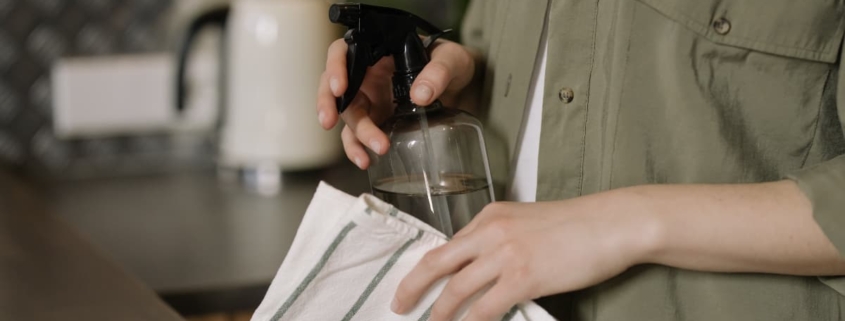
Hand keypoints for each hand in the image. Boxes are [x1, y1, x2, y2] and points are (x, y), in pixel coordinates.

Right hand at [316, 39, 476, 168]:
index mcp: (378, 52)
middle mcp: (368, 75)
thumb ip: (438, 72)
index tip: (340, 86)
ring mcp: (371, 100)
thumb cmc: (453, 63)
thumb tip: (419, 95)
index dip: (335, 67)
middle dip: (329, 104)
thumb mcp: (452, 60)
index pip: (344, 52)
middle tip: (328, 122)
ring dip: (355, 135)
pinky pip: (358, 136)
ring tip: (372, 152)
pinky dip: (358, 149)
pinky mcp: (377, 121)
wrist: (463, 85)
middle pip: (336, 87)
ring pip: (348, 116)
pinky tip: (367, 161)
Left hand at [391, 192, 659, 320]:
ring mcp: (506, 254)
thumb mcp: (528, 220)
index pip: (449, 245)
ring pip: (457, 288)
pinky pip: (485, 307)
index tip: (416, 283)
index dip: (428, 268)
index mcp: (491, 216)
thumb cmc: (577, 224)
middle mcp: (491, 231)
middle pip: (438, 262)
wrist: (611, 223)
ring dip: (440, 311)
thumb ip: (500, 238)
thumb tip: (481, 267)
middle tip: (399, 304)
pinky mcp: (524, 277)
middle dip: (413, 286)